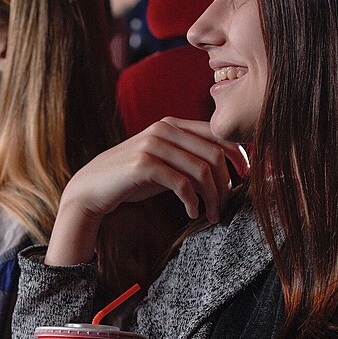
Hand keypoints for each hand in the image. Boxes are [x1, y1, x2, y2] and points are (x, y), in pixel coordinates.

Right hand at [46, 118, 247, 265]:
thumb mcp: (164, 161)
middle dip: (226, 183)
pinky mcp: (144, 165)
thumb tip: (229, 169)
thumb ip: (189, 156)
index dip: (238, 155)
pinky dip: (193, 202)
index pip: (218, 133)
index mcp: (172, 124)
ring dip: (213, 197)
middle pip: (215, 154)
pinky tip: (192, 213)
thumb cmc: (132, 178)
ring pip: (202, 170)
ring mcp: (153, 145)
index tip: (245, 178)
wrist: (92, 188)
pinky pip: (182, 183)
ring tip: (212, 214)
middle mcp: (164, 129)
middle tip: (226, 205)